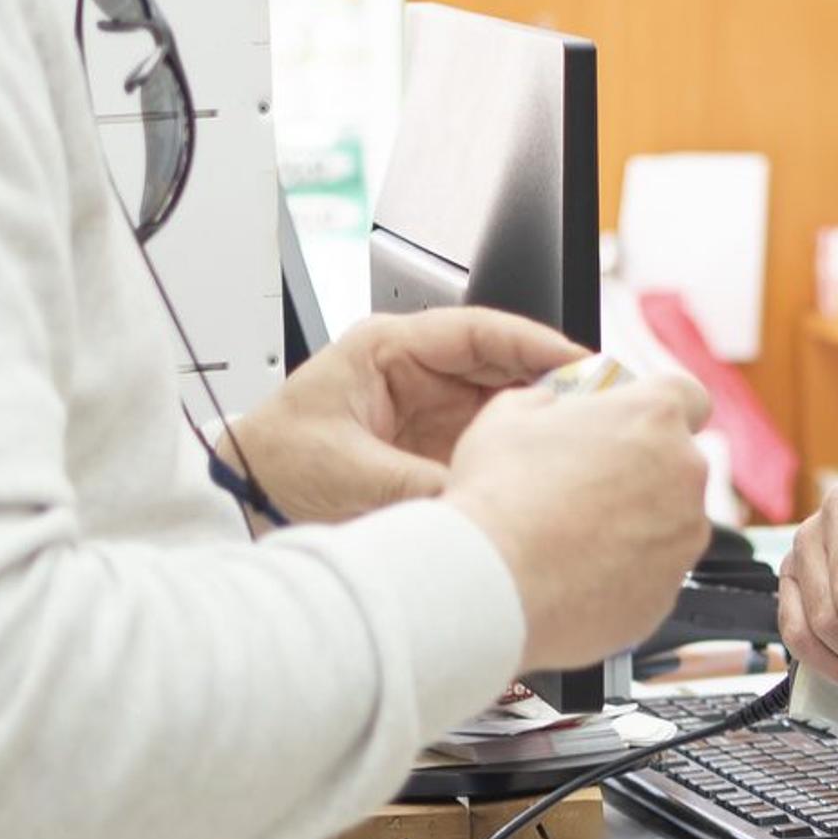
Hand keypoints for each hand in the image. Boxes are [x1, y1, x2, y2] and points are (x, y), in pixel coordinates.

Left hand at [218, 308, 586, 525]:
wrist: (239, 505)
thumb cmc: (273, 469)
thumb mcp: (352, 474)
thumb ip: (423, 487)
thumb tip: (486, 501)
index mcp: (388, 349)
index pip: (480, 332)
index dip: (537, 344)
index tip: (581, 364)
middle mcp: (416, 373)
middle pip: (504, 365)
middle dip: (552, 384)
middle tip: (598, 407)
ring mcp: (430, 411)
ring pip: (505, 405)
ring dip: (538, 423)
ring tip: (580, 440)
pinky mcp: (435, 449)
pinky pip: (491, 444)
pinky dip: (519, 456)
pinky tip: (544, 471)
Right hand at [444, 369, 716, 671]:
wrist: (492, 586)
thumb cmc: (498, 494)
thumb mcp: (508, 415)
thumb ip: (549, 401)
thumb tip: (552, 406)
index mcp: (653, 415)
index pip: (688, 396)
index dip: (658, 410)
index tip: (632, 425)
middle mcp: (685, 470)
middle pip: (675, 462)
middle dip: (640, 470)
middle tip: (585, 486)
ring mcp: (686, 533)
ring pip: (669, 519)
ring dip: (635, 523)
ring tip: (574, 537)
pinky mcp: (673, 587)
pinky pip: (656, 570)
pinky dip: (627, 570)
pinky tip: (579, 573)